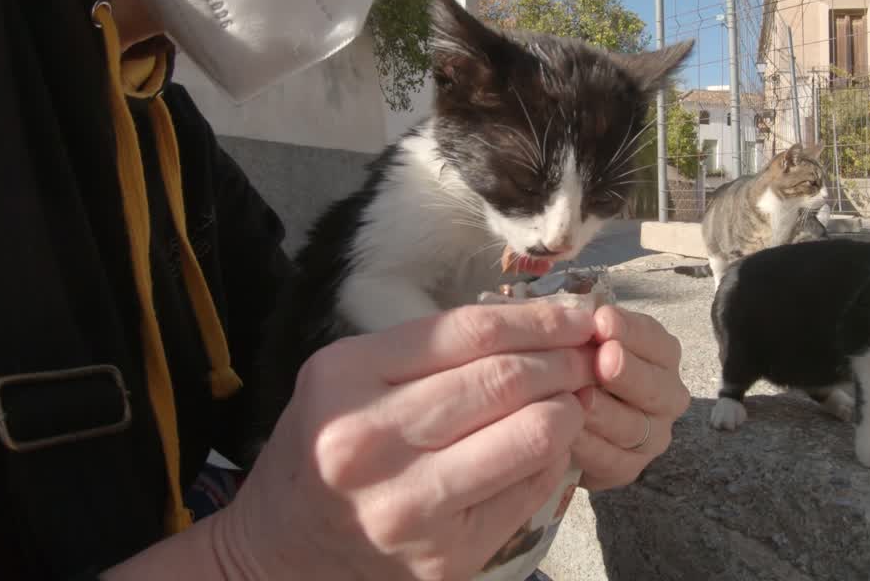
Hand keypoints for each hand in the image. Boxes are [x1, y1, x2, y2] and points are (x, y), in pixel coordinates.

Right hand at [217, 303, 598, 580]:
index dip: (537, 319)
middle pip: (504, 380)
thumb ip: (427, 350)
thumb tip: (534, 326)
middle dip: (564, 359)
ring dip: (570, 407)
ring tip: (576, 396)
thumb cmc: (323, 446)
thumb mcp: (347, 378)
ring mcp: (409, 506)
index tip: (574, 314)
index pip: (468, 333)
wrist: (280, 549)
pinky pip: (527, 492)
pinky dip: (552, 459)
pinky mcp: (444, 555)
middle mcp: (371, 443)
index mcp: (344, 380)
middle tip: (588, 353)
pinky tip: (548, 445)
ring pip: (531, 435)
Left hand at [571, 307, 690, 491]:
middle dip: (629, 372)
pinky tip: (568, 433)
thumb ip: (584, 326)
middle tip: (603, 360)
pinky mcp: (627, 468)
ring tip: (579, 399)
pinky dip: (591, 448)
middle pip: (656, 387)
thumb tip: (580, 314)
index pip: (656, 340)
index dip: (631, 331)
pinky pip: (614, 461)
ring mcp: (651, 436)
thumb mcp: (577, 336)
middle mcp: (666, 395)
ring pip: (635, 427)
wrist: (557, 411)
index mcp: (660, 354)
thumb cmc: (572, 362)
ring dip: (607, 413)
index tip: (602, 322)